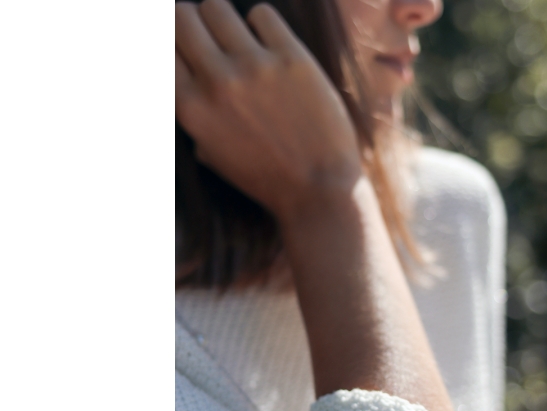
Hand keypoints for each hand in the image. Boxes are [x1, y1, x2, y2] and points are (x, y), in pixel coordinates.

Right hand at [175, 0, 362, 223]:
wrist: (319, 189)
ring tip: (239, 39)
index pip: (161, 48)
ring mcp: (254, 67)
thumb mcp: (211, 152)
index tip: (182, 45)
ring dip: (223, 19)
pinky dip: (263, 26)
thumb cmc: (266, 177)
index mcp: (191, 108)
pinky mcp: (292, 58)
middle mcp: (216, 82)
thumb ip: (192, 113)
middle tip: (209, 36)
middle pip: (182, 16)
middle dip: (192, 22)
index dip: (171, 43)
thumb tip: (180, 76)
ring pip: (217, 7)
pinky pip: (262, 14)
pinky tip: (271, 46)